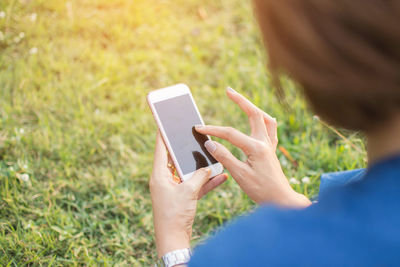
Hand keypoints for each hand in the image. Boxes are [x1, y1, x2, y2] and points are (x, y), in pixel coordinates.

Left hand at [150, 132, 227, 256]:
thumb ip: (199, 176)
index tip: (166, 121)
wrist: (174, 240)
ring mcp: (174, 189)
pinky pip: (196, 185)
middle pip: (175, 159)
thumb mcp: (189, 192)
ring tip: (211, 153)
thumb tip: (209, 167)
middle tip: (194, 134)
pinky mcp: (183, 198)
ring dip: (200, 166)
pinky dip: (207, 181)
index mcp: (159, 175)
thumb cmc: (175, 215)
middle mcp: (165, 180)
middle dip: (186, 148)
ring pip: (188, 172)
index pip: (161, 149)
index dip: (163, 134)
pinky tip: (221, 175)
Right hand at [195, 87, 309, 207]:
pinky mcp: (272, 150)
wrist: (281, 200)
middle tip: (229, 90)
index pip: (230, 134)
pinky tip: (262, 119)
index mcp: (256, 148)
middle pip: (254, 113)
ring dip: (253, 107)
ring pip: (264, 118)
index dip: (213, 130)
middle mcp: (265, 142)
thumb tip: (210, 144)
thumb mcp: (240, 175)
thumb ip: (225, 158)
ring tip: (243, 101)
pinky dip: (265, 120)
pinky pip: (271, 129)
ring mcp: (270, 145)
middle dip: (240, 100)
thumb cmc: (262, 190)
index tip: (199, 128)